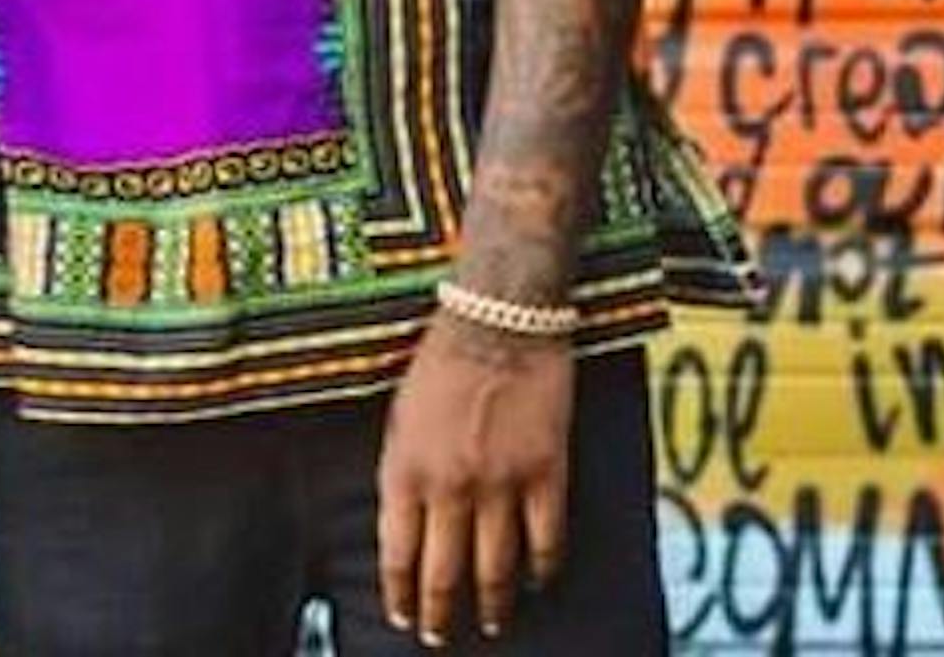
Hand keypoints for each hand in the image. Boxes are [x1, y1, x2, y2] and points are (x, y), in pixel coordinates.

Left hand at [377, 313, 573, 646]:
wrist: (499, 318)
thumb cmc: (440, 361)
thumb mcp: (399, 415)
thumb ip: (403, 469)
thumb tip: (406, 522)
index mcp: (404, 467)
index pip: (397, 552)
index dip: (399, 593)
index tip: (402, 617)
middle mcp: (449, 485)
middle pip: (443, 571)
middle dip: (439, 613)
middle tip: (438, 638)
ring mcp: (500, 483)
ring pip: (495, 567)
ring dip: (490, 603)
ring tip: (488, 623)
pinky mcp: (546, 473)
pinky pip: (546, 540)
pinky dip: (541, 569)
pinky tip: (537, 581)